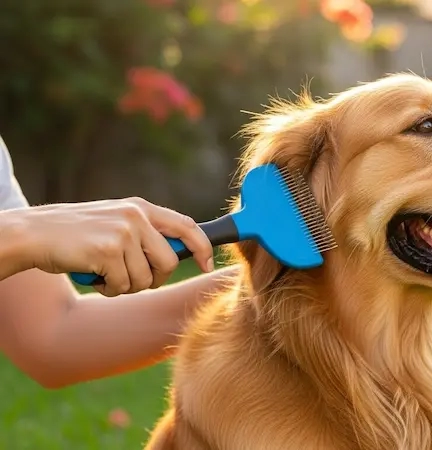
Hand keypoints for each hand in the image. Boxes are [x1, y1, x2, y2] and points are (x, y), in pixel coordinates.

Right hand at [8, 197, 213, 295]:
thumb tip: (181, 253)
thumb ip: (145, 233)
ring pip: (145, 278)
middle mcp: (136, 216)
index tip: (207, 265)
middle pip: (169, 261)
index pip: (187, 225)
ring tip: (104, 273)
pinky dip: (108, 289)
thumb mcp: (116, 223)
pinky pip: (122, 285)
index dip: (202, 247)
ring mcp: (123, 232)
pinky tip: (93, 275)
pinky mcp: (108, 250)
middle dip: (154, 278)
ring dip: (125, 285)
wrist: (34, 234)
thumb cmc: (76, 235)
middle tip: (130, 278)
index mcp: (141, 208)